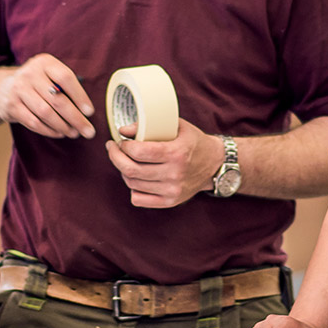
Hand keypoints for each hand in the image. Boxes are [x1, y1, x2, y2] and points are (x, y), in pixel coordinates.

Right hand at [0, 54, 93, 138]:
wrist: (3, 88)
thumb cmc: (37, 83)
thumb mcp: (49, 75)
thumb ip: (66, 87)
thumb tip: (86, 111)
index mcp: (44, 62)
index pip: (66, 78)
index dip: (80, 96)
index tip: (90, 112)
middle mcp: (30, 74)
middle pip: (57, 99)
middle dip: (76, 118)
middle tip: (88, 131)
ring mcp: (19, 90)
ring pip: (45, 113)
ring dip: (63, 126)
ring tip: (74, 133)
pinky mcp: (12, 106)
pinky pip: (34, 122)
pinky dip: (49, 130)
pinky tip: (59, 133)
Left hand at [104, 120, 222, 207]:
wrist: (215, 164)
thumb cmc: (193, 142)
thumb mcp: (177, 126)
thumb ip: (150, 125)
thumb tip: (123, 130)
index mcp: (176, 153)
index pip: (139, 152)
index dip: (123, 146)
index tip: (120, 140)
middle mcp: (174, 174)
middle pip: (131, 170)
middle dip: (115, 156)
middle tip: (112, 148)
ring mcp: (172, 191)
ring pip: (132, 184)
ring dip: (123, 170)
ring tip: (124, 160)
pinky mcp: (170, 202)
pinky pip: (138, 199)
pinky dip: (132, 188)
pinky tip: (135, 177)